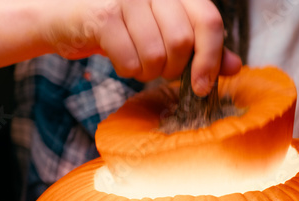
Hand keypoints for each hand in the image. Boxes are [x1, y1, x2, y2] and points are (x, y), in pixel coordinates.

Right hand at [52, 0, 242, 93]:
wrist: (63, 18)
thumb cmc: (120, 27)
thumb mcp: (164, 33)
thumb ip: (200, 47)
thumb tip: (235, 67)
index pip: (209, 21)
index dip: (210, 58)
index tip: (202, 86)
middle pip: (182, 42)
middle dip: (171, 69)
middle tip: (156, 68)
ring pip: (156, 55)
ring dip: (146, 71)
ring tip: (134, 61)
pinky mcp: (104, 15)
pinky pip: (130, 60)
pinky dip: (126, 70)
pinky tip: (117, 57)